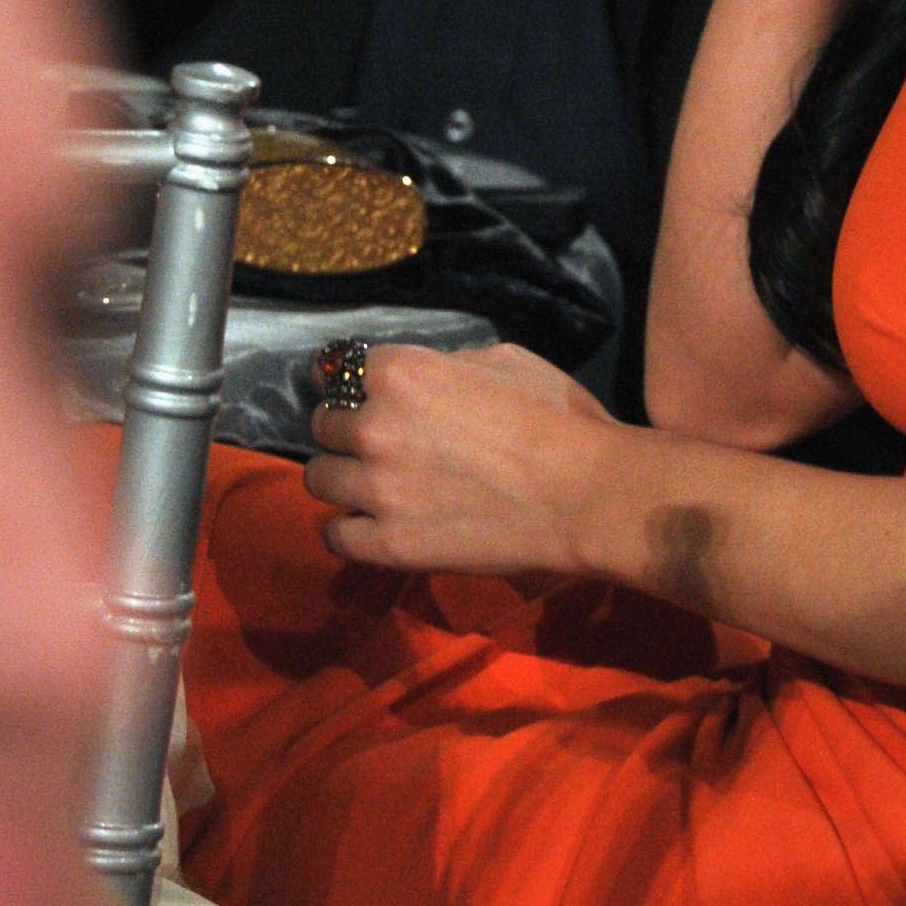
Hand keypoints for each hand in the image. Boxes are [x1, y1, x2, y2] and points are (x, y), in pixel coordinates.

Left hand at [306, 340, 614, 575]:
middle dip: (349, 429)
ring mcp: (376, 490)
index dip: (358, 384)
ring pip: (317, 478)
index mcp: (400, 373)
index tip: (367, 395)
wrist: (587, 495)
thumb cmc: (559, 419)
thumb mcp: (505, 360)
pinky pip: (335, 536)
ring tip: (373, 486)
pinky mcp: (388, 544)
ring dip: (342, 477)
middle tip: (381, 443)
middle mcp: (373, 426)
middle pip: (323, 424)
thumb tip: (427, 377)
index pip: (340, 369)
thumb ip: (446, 365)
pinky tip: (371, 525)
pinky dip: (349, 530)